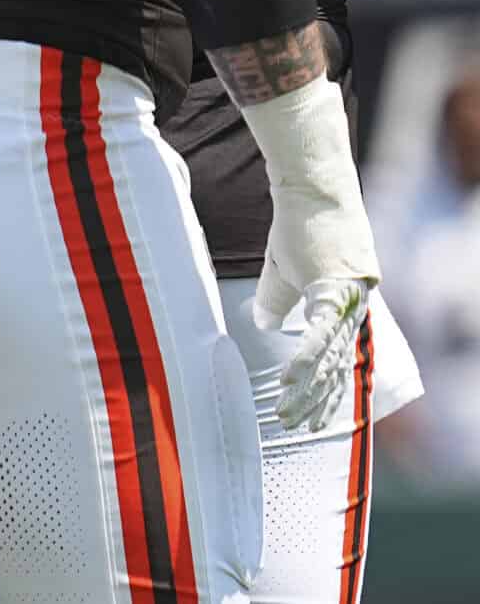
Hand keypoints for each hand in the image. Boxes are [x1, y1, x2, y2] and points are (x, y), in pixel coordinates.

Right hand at [255, 198, 378, 432]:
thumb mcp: (286, 267)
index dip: (326, 388)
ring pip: (329, 360)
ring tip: (289, 414)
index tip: (312, 414)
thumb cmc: (301, 225)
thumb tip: (265, 322)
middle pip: (337, 368)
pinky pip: (318, 337)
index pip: (338, 358)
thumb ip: (278, 298)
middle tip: (298, 426)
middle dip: (316, 401)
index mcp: (345, 308)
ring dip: (308, 392)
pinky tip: (292, 383)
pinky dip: (305, 362)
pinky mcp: (334, 293)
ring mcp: (348, 304)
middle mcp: (353, 312)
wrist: (316, 192)